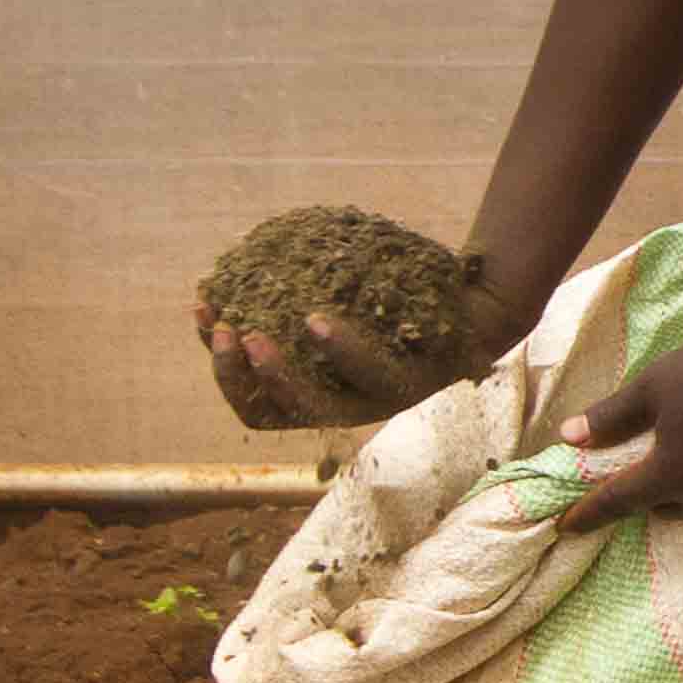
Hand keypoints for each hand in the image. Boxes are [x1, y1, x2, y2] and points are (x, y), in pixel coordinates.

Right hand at [197, 280, 509, 434]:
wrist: (478, 302)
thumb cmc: (399, 297)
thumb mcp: (340, 294)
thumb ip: (295, 295)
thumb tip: (234, 267)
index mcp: (318, 390)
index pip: (253, 398)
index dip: (219, 365)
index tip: (203, 314)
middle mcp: (345, 406)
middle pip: (273, 414)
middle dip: (236, 378)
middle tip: (225, 333)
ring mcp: (382, 400)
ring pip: (319, 406)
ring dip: (278, 375)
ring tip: (254, 337)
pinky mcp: (420, 384)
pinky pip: (375, 373)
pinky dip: (341, 349)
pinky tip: (315, 321)